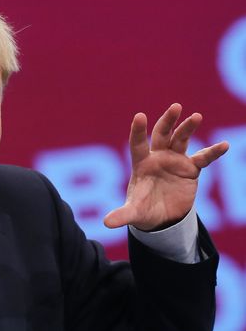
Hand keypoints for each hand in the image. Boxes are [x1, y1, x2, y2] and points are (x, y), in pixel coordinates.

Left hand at [103, 103, 227, 230]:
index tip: (139, 116)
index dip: (138, 131)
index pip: (138, 144)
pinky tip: (224, 145)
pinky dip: (213, 152)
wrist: (161, 218)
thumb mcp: (134, 213)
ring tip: (196, 116)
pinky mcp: (190, 169)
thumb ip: (123, 215)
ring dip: (188, 128)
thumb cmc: (143, 210)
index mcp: (141, 163)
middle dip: (168, 120)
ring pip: (181, 139)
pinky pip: (203, 158)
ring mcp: (175, 160)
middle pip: (162, 134)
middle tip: (176, 107)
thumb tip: (106, 223)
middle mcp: (157, 157)